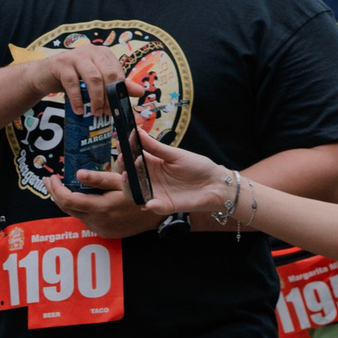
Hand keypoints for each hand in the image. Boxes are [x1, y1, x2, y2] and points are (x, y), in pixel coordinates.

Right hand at [34, 39, 124, 110]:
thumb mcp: (95, 81)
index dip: (119, 92)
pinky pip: (73, 83)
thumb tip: (141, 92)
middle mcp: (91, 51)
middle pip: (108, 75)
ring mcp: (75, 56)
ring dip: (96, 98)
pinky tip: (79, 110)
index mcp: (104, 54)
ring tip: (96, 113)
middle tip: (107, 113)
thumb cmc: (73, 78)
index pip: (118, 73)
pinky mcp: (60, 64)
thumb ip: (117, 85)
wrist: (43, 75)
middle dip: (109, 96)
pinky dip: (78, 99)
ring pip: (93, 78)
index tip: (117, 108)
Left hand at [44, 171, 167, 238]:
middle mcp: (98, 222)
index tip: (51, 177)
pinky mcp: (104, 232)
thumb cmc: (143, 193)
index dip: (56, 189)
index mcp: (101, 208)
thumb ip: (99, 178)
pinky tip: (80, 198)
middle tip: (50, 181)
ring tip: (62, 187)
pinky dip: (79, 208)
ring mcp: (101, 229)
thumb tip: (77, 173)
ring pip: (74, 214)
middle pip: (66, 208)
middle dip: (55, 193)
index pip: (67, 200)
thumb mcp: (123, 181)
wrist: (158, 215)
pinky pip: (85, 219)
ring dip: (66, 201)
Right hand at [104, 131, 231, 218]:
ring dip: (128, 186)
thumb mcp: (176, 155)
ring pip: (133, 193)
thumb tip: (137, 131)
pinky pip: (153, 207)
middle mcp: (149, 179)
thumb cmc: (197, 167)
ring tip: (128, 176)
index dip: (124, 153)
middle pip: (127, 177)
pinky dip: (150, 205)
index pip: (130, 159)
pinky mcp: (164, 205)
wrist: (216, 183)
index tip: (121, 144)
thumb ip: (156, 147)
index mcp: (151, 164)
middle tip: (123, 159)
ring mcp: (155, 193)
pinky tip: (149, 202)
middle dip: (122, 168)